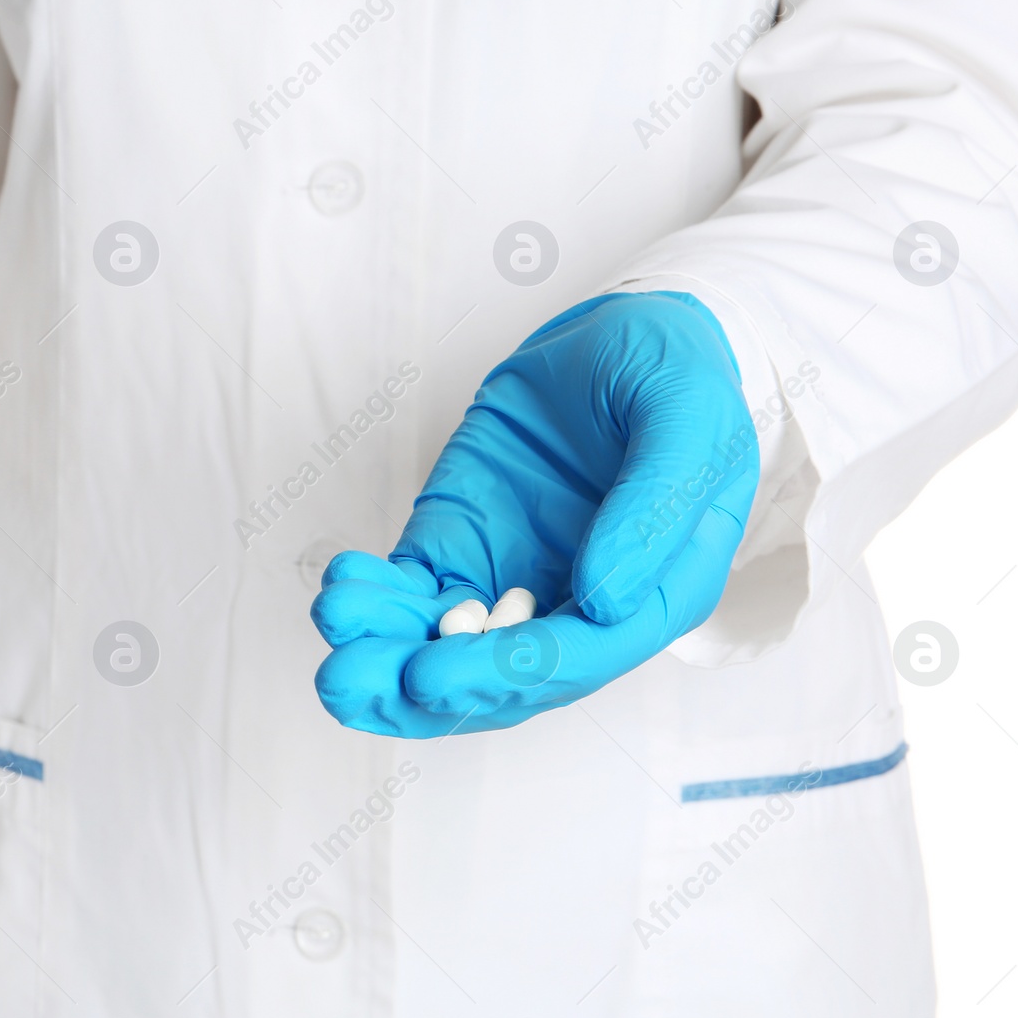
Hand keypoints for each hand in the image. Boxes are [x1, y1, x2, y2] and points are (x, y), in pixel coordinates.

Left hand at [311, 291, 758, 736]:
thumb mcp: (686, 417)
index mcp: (654, 591)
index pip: (579, 658)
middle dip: (422, 684)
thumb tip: (602, 602)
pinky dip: (375, 599)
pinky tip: (342, 586)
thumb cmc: (673, 372)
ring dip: (383, 652)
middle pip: (502, 677)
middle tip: (348, 680)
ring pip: (446, 644)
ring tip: (332, 622)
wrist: (620, 333)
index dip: (505, 675)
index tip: (432, 674)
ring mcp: (517, 578)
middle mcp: (583, 605)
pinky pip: (414, 592)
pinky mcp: (464, 547)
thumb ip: (653, 506)